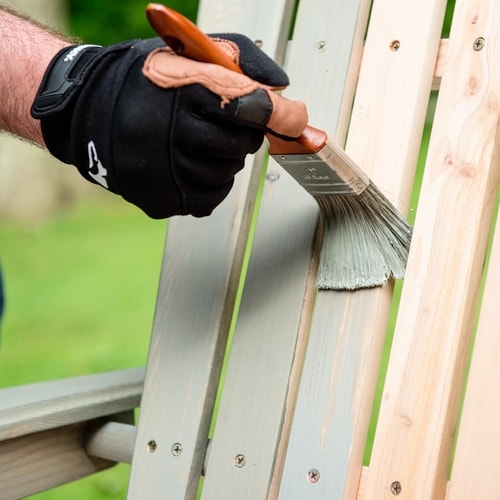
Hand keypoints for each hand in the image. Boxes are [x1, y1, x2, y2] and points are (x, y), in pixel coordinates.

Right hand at [31, 35, 306, 217]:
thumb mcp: (193, 53)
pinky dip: (209, 183)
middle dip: (242, 134)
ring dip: (222, 159)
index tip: (295, 119)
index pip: (250, 106)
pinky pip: (209, 198)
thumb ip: (244, 63)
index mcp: (184, 88)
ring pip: (226, 173)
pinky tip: (189, 164)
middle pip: (242, 145)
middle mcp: (173, 132)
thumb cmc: (150, 80)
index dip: (279, 114)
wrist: (92, 110)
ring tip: (193, 140)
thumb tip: (282, 90)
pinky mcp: (161, 198)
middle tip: (220, 121)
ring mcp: (165, 171)